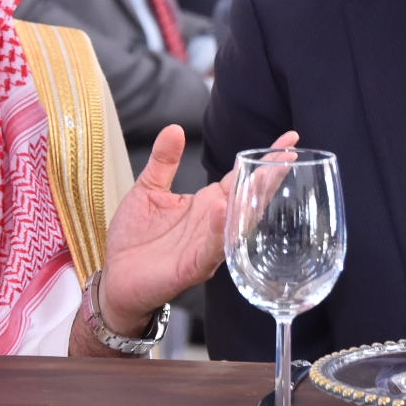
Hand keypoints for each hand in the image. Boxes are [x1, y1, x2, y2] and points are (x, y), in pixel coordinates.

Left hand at [95, 126, 299, 335]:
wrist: (115, 277)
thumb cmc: (134, 237)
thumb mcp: (148, 189)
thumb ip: (164, 161)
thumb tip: (175, 128)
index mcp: (206, 204)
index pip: (241, 177)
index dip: (265, 160)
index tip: (289, 140)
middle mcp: (213, 224)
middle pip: (248, 198)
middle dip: (270, 177)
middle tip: (289, 157)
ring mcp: (207, 246)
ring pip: (237, 223)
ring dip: (251, 201)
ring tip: (264, 176)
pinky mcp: (193, 267)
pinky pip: (211, 248)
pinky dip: (219, 229)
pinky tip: (222, 209)